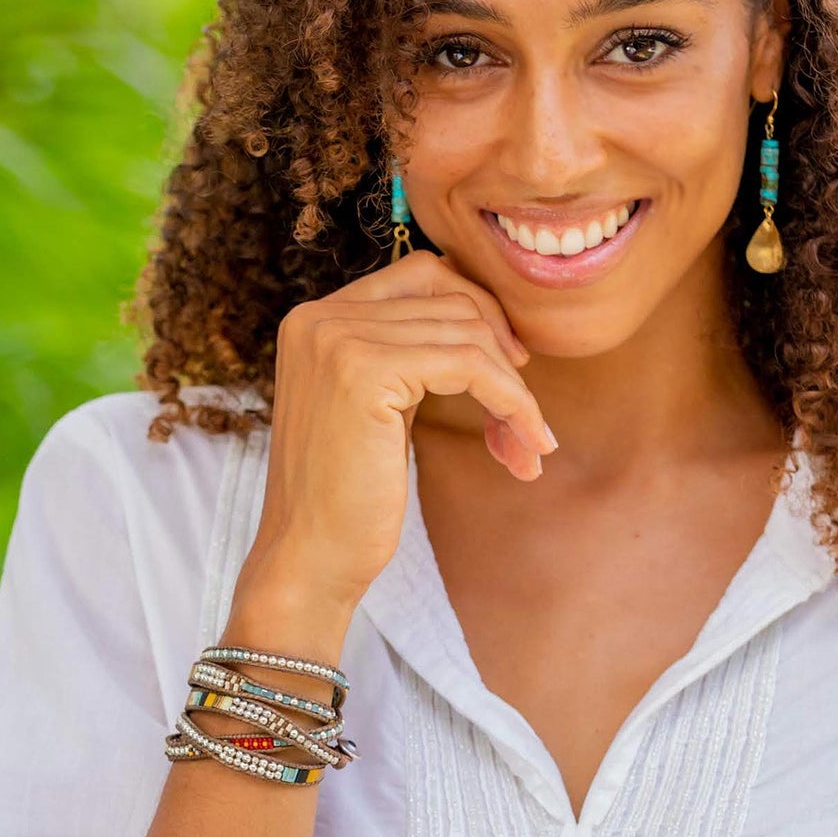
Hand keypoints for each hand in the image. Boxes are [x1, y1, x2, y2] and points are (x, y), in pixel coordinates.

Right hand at [238, 248, 554, 613]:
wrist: (309, 563)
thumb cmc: (349, 495)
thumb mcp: (378, 403)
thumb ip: (411, 351)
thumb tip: (495, 319)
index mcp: (317, 317)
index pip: (423, 273)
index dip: (478, 311)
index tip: (512, 363)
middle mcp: (319, 316)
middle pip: (451, 299)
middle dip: (502, 354)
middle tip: (526, 418)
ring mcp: (338, 339)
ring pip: (468, 333)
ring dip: (514, 390)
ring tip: (528, 445)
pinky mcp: (364, 372)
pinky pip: (471, 365)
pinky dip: (512, 401)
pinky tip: (528, 442)